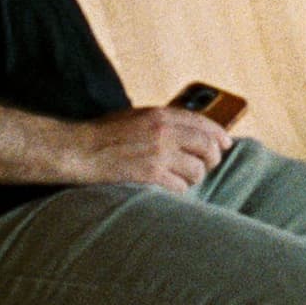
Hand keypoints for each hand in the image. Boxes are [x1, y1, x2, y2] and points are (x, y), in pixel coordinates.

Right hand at [72, 104, 231, 191]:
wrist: (79, 150)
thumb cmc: (102, 135)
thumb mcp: (134, 117)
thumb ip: (160, 122)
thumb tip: (186, 133)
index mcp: (160, 114)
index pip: (202, 122)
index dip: (218, 135)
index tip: (226, 144)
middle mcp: (164, 131)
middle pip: (207, 147)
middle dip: (211, 160)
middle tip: (205, 167)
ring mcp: (159, 153)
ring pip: (197, 170)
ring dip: (192, 178)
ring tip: (180, 179)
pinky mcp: (151, 174)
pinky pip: (180, 187)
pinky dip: (177, 190)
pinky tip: (167, 188)